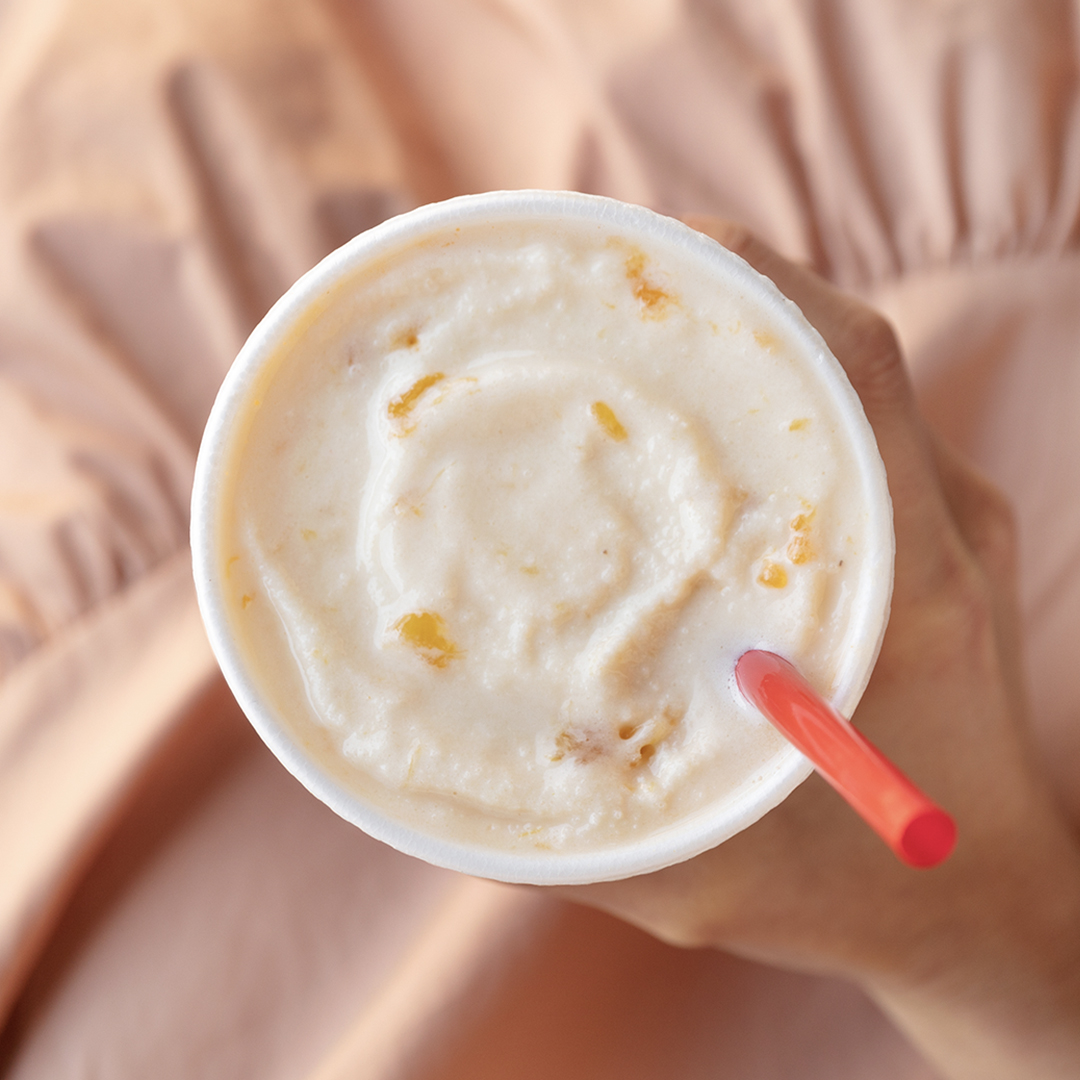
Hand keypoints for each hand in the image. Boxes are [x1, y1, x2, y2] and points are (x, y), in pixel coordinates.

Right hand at [557, 219, 1079, 1079]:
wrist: (992, 910)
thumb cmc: (867, 894)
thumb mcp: (715, 878)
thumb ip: (587, 839)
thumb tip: (453, 793)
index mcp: (910, 590)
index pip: (855, 375)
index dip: (764, 289)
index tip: (661, 249)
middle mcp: (942, 537)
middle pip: (851, 353)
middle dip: (741, 292)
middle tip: (619, 275)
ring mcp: (952, 532)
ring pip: (858, 383)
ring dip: (762, 337)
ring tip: (652, 323)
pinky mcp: (939, 546)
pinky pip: (864, 431)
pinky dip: (788, 395)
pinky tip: (709, 416)